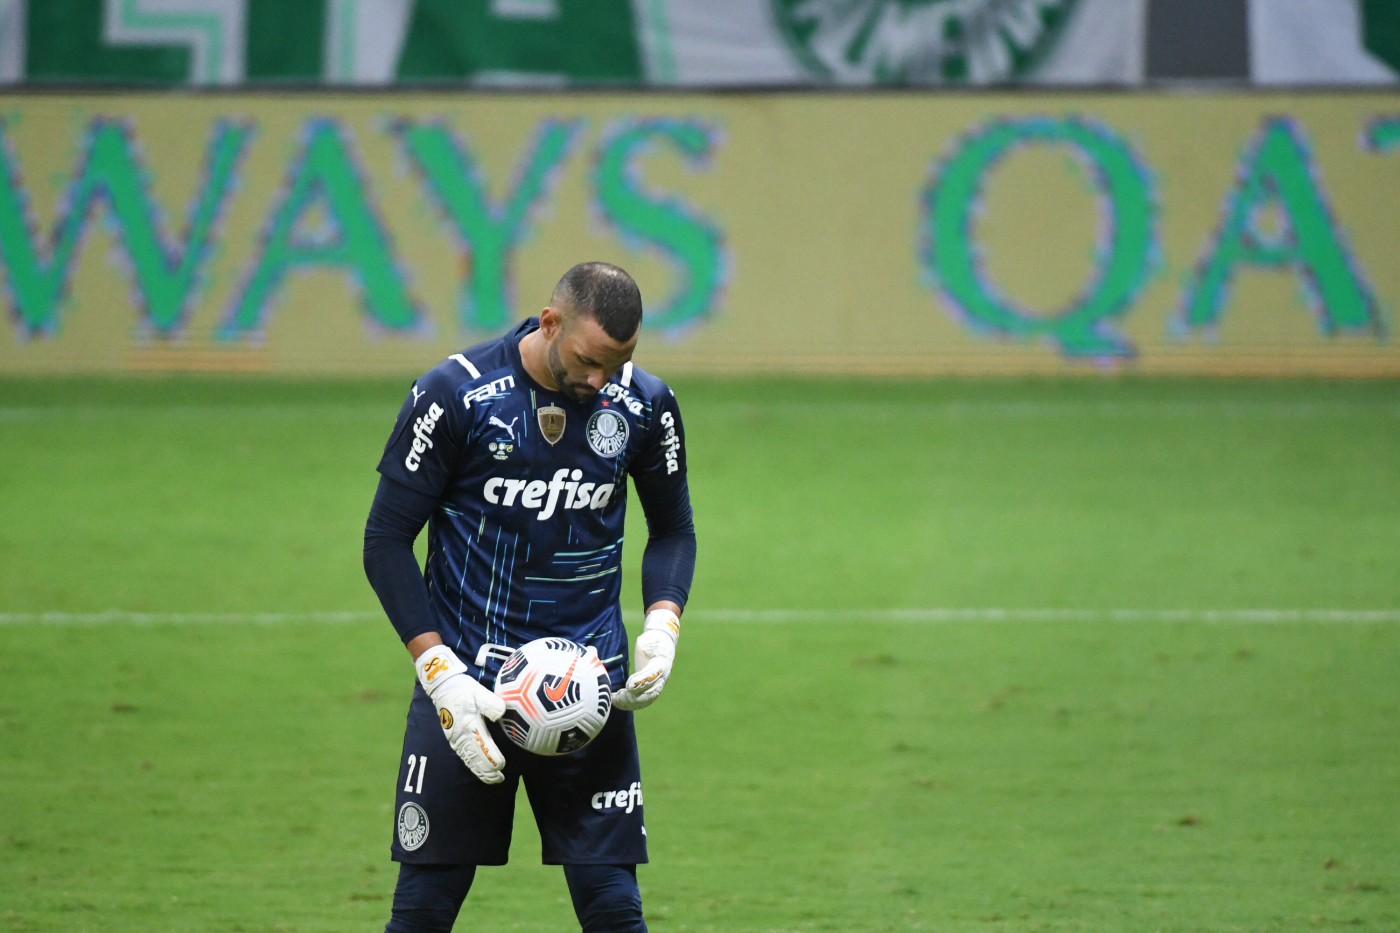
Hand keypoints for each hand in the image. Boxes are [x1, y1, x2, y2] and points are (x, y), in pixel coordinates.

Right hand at [414, 644, 506, 783]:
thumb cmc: (463, 689)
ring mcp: (456, 738)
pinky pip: (463, 756)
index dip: (492, 757)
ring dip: (480, 770)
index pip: (482, 746)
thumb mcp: (479, 692)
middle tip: (499, 779)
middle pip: (475, 758)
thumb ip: (490, 703)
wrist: (443, 687)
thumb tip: (501, 712)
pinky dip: (472, 765)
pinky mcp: (454, 738)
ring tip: (492, 779)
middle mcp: (461, 736)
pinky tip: (477, 770)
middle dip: (487, 770)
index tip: (502, 765)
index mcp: (469, 725)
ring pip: (469, 759)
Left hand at [612, 608, 679, 710]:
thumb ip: (645, 646)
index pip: (653, 676)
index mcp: (662, 664)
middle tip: (617, 695)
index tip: (628, 686)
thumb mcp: (649, 641)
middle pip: (649, 694)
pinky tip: (617, 701)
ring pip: (644, 701)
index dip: (641, 682)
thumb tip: (639, 644)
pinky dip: (628, 704)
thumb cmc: (653, 641)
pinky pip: (641, 702)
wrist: (661, 646)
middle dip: (632, 697)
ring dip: (628, 703)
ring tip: (614, 699)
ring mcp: (656, 686)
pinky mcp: (649, 690)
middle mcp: (661, 678)